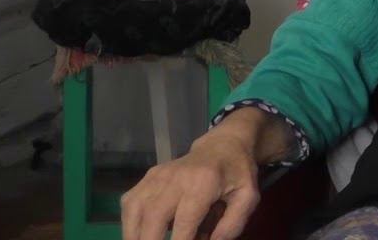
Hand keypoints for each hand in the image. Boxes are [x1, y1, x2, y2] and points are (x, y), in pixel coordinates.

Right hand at [120, 109, 270, 239]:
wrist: (223, 146)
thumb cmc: (237, 173)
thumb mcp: (248, 197)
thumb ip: (232, 225)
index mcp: (204, 182)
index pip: (185, 220)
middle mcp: (175, 177)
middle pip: (154, 216)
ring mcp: (157, 175)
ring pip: (135, 210)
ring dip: (135, 236)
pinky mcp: (147, 177)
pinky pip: (130, 204)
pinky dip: (130, 224)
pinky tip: (141, 235)